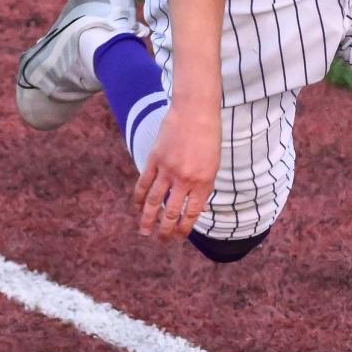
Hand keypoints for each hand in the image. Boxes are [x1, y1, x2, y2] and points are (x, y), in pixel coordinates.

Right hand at [133, 105, 220, 240]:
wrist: (195, 112)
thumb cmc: (209, 137)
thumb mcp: (214, 164)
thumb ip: (203, 186)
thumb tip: (193, 207)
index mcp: (204, 182)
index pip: (191, 213)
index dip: (184, 228)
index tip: (178, 236)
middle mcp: (185, 179)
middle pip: (171, 212)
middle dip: (165, 230)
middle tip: (160, 240)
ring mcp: (168, 170)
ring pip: (154, 202)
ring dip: (148, 219)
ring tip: (144, 231)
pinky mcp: (154, 159)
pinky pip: (144, 183)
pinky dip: (139, 197)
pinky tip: (137, 207)